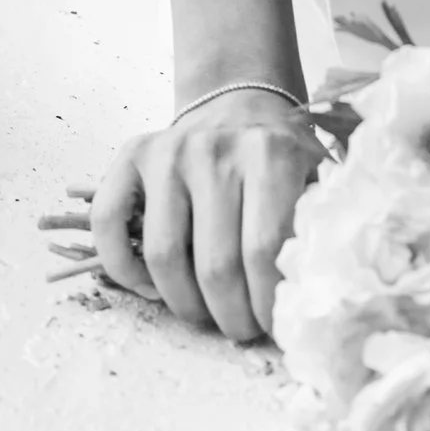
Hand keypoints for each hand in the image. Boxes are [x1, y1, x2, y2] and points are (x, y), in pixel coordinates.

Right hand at [85, 92, 322, 344]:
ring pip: (164, 256)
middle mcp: (215, 148)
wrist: (240, 102)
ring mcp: (169, 151)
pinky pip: (108, 223)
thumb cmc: (280, 156)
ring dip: (185, 305)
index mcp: (270, 153)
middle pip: (216, 264)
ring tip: (205, 314)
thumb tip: (319, 294)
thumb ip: (320, 227)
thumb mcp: (318, 178)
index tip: (272, 325)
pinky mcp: (134, 155)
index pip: (264, 251)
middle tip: (241, 328)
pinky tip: (153, 288)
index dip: (267, 303)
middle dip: (231, 316)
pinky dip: (124, 269)